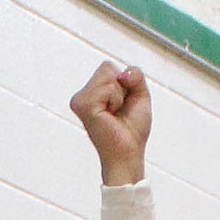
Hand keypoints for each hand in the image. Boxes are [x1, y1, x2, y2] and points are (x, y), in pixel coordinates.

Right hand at [70, 61, 150, 186]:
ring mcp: (79, 101)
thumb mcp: (140, 94)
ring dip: (119, 95)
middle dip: (122, 87)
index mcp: (91, 93)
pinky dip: (116, 100)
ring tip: (114, 114)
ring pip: (108, 75)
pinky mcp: (83, 106)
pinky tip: (109, 116)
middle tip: (118, 110)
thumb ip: (135, 74)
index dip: (124, 83)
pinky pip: (108, 87)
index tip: (121, 105)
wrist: (128, 153)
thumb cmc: (132, 129)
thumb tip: (122, 74)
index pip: (108, 66)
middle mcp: (81, 96)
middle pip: (107, 67)